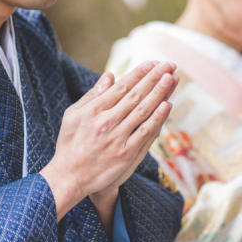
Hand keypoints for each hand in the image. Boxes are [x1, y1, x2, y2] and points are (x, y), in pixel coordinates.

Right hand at [39, 61, 179, 220]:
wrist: (70, 178)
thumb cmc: (70, 144)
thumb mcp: (73, 115)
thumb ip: (92, 95)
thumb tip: (110, 75)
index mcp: (93, 111)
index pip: (121, 87)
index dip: (138, 74)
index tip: (152, 63)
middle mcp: (107, 123)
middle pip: (135, 96)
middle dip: (153, 79)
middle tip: (168, 65)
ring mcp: (118, 139)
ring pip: (143, 112)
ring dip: (159, 94)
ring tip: (171, 78)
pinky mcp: (127, 154)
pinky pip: (146, 133)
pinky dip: (157, 119)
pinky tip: (167, 105)